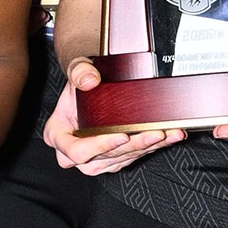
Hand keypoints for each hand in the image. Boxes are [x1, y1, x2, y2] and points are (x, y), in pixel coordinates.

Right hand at [39, 57, 183, 175]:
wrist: (90, 85)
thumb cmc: (80, 81)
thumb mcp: (75, 68)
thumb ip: (78, 71)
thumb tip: (89, 80)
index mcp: (58, 135)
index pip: (76, 150)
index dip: (99, 146)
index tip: (121, 135)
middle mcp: (75, 153)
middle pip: (106, 157)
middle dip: (134, 145)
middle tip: (154, 133)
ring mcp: (96, 158)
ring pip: (124, 158)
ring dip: (148, 147)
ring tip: (167, 134)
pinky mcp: (114, 158)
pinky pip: (134, 156)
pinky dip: (153, 146)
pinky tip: (169, 136)